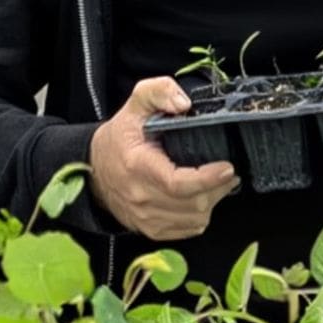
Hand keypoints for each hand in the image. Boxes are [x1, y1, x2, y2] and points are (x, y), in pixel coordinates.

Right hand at [89, 76, 237, 239]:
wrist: (94, 168)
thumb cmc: (120, 136)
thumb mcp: (137, 102)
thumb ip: (159, 92)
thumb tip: (183, 103)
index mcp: (138, 166)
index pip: (177, 183)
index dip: (207, 178)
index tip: (227, 167)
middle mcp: (140, 197)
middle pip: (191, 204)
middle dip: (218, 188)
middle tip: (228, 171)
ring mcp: (144, 217)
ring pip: (193, 220)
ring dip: (212, 202)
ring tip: (218, 183)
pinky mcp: (149, 229)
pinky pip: (185, 230)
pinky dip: (200, 215)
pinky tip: (203, 197)